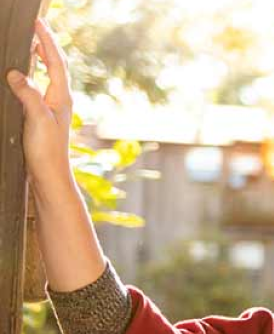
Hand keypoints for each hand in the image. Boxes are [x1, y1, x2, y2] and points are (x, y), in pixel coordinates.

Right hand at [5, 18, 73, 188]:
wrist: (49, 175)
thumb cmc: (46, 150)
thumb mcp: (36, 118)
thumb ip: (28, 94)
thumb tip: (16, 73)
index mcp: (61, 96)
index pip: (56, 61)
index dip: (47, 41)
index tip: (39, 23)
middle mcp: (61, 99)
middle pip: (57, 65)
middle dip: (48, 45)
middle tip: (38, 27)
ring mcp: (54, 108)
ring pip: (51, 75)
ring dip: (44, 57)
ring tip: (35, 43)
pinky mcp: (46, 116)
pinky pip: (43, 87)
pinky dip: (37, 74)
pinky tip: (30, 76)